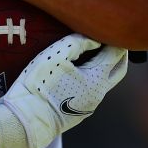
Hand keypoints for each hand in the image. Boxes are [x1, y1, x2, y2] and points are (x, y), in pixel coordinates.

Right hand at [0, 34, 127, 147]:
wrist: (28, 120)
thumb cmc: (40, 85)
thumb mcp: (56, 56)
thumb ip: (78, 42)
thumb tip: (94, 39)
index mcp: (97, 79)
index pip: (116, 54)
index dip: (114, 38)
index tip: (108, 28)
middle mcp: (99, 94)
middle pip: (119, 70)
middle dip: (119, 54)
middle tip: (112, 40)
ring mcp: (91, 105)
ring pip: (105, 82)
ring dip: (104, 66)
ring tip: (92, 52)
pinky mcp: (81, 112)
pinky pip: (93, 91)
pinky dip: (93, 78)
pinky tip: (79, 71)